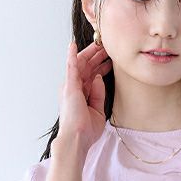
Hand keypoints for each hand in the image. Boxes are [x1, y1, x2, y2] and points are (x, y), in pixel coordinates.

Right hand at [55, 39, 112, 153]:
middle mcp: (75, 88)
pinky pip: (70, 67)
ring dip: (90, 52)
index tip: (111, 59)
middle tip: (108, 46)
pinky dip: (71, 56)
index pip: (92, 75)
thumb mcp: (98, 110)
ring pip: (81, 63)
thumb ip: (99, 94)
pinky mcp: (69, 86)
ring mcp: (71, 86)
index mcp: (81, 95)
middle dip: (97, 55)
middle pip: (87, 67)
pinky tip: (73, 45)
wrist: (77, 138)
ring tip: (99, 42)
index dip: (101, 66)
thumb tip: (98, 78)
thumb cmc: (85, 130)